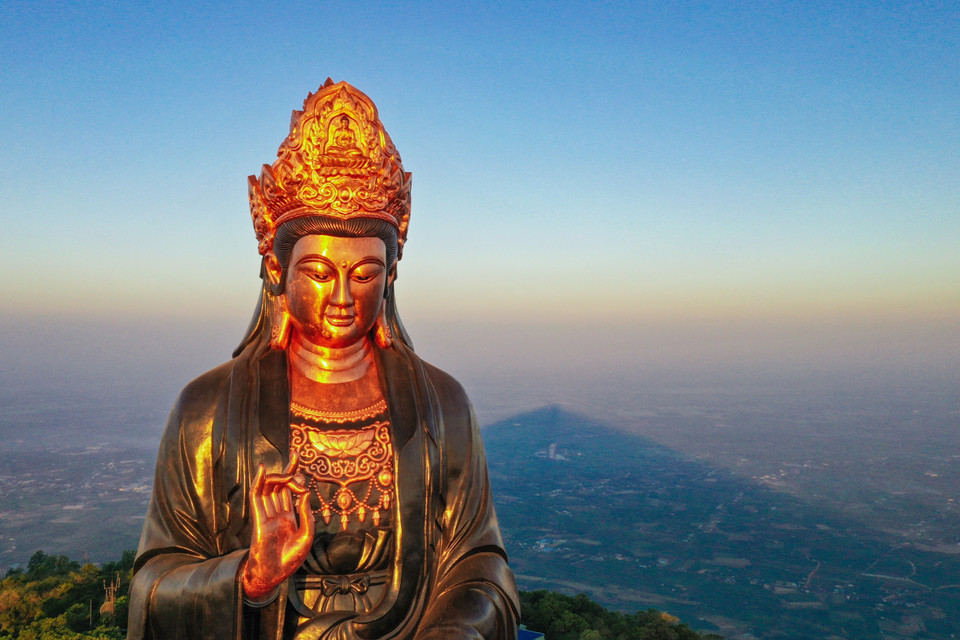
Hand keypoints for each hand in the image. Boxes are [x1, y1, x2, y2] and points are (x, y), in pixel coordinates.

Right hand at [242, 452, 314, 599]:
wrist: (276, 574)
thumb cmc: (291, 559)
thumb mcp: (307, 535)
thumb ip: (306, 514)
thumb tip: (306, 493)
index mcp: (289, 516)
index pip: (290, 490)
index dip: (294, 473)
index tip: (297, 456)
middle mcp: (277, 512)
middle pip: (280, 486)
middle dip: (288, 471)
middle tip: (297, 461)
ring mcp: (267, 515)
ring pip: (269, 489)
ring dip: (278, 476)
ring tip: (289, 472)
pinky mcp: (259, 520)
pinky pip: (257, 498)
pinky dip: (258, 483)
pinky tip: (263, 471)